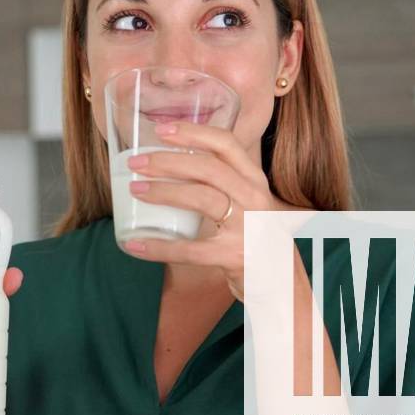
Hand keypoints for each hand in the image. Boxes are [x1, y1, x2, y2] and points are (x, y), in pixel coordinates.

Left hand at [121, 120, 281, 299]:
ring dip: (164, 192)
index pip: (226, 144)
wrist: (280, 286)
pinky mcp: (235, 257)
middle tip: (136, 162)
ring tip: (135, 190)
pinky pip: (190, 250)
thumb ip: (222, 185)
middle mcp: (256, 199)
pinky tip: (134, 245)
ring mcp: (248, 228)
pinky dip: (159, 247)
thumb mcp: (248, 205)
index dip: (193, 133)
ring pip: (202, 199)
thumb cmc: (255, 239)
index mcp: (255, 180)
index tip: (162, 129)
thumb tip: (172, 166)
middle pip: (209, 168)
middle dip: (168, 161)